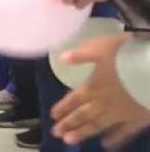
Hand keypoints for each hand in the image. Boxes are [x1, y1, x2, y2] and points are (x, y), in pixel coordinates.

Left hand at [52, 34, 149, 148]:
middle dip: (68, 124)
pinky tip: (107, 145)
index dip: (62, 108)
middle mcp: (103, 103)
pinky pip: (124, 132)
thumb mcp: (100, 49)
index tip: (53, 116)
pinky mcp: (137, 119)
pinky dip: (115, 139)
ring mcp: (120, 113)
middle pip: (82, 115)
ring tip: (69, 141)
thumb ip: (81, 55)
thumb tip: (61, 57)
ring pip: (98, 126)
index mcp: (92, 87)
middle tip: (56, 133)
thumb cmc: (127, 56)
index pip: (73, 100)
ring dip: (83, 132)